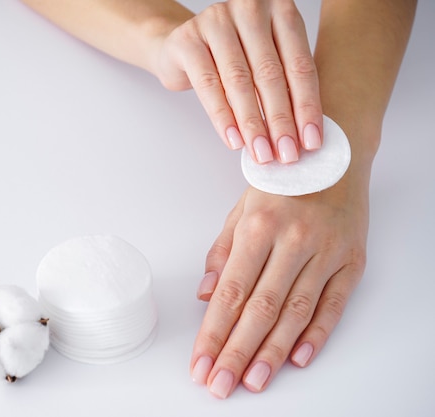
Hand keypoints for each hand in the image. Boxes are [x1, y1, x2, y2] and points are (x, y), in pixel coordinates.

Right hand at [154, 0, 322, 162]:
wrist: (180, 46)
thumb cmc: (230, 57)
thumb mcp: (264, 61)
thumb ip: (283, 86)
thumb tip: (303, 136)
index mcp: (280, 9)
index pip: (299, 65)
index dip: (307, 107)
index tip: (311, 141)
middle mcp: (250, 8)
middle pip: (270, 74)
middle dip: (280, 120)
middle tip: (286, 153)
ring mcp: (216, 21)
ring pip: (239, 81)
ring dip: (252, 124)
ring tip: (261, 153)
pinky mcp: (187, 40)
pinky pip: (208, 85)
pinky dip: (222, 117)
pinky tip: (233, 139)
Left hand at [190, 176, 368, 397]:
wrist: (335, 156)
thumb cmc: (281, 184)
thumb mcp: (242, 209)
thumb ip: (222, 253)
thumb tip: (205, 295)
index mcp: (260, 227)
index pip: (231, 291)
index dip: (213, 332)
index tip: (200, 362)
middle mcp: (294, 241)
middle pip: (261, 309)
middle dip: (237, 352)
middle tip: (220, 385)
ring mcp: (327, 252)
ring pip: (296, 312)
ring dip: (273, 352)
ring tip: (253, 381)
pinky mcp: (352, 261)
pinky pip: (334, 304)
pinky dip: (317, 334)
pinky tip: (298, 359)